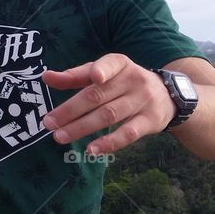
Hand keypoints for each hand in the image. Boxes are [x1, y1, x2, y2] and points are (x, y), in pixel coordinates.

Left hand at [40, 53, 175, 155]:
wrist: (168, 95)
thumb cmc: (124, 83)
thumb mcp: (103, 73)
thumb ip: (75, 76)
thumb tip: (46, 77)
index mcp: (119, 64)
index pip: (110, 64)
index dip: (102, 70)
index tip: (94, 77)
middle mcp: (133, 80)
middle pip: (99, 96)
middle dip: (71, 110)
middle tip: (48, 123)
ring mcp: (142, 101)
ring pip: (109, 115)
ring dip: (82, 127)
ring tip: (60, 136)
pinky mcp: (150, 122)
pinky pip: (128, 133)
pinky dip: (110, 142)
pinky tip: (92, 149)